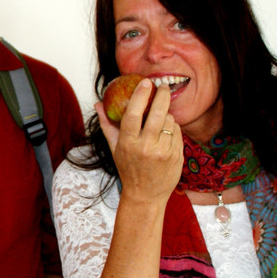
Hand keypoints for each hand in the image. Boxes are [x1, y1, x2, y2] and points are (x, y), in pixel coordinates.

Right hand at [98, 79, 181, 204]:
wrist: (146, 195)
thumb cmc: (128, 169)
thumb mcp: (114, 148)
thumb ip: (107, 124)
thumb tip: (98, 103)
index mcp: (128, 144)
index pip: (133, 114)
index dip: (140, 96)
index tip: (146, 82)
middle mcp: (146, 147)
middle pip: (157, 114)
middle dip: (162, 95)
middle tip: (163, 86)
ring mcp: (163, 152)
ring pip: (169, 121)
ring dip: (166, 115)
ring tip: (160, 119)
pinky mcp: (176, 156)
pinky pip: (177, 132)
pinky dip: (173, 128)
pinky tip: (167, 133)